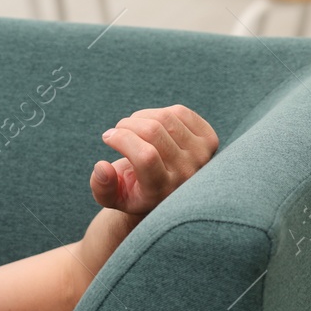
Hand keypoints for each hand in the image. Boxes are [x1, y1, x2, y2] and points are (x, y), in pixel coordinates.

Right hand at [91, 105, 218, 216]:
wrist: (169, 192)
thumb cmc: (135, 191)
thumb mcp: (113, 198)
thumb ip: (101, 187)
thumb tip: (101, 166)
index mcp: (162, 190)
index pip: (146, 156)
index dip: (122, 140)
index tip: (107, 137)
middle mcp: (187, 173)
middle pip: (153, 132)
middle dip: (126, 125)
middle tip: (116, 132)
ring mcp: (202, 155)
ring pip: (165, 118)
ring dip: (140, 117)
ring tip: (132, 128)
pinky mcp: (210, 139)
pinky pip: (180, 112)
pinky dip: (158, 112)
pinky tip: (151, 124)